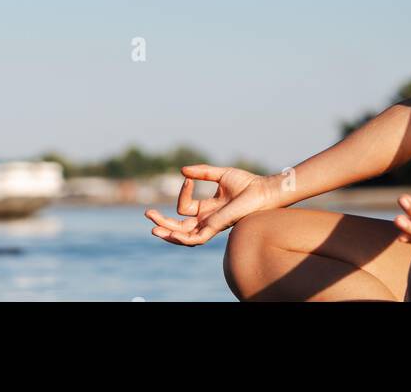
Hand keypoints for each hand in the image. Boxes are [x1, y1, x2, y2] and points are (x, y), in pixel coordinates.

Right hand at [144, 164, 273, 246]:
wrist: (263, 191)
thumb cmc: (247, 184)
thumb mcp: (220, 174)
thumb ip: (202, 173)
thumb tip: (182, 171)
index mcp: (207, 209)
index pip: (185, 207)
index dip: (182, 192)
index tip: (187, 179)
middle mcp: (207, 220)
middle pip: (179, 226)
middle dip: (162, 222)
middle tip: (148, 214)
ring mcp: (211, 226)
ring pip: (184, 236)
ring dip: (168, 233)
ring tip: (153, 228)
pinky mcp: (216, 228)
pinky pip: (196, 239)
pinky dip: (182, 238)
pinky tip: (170, 233)